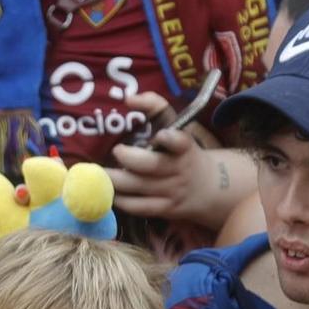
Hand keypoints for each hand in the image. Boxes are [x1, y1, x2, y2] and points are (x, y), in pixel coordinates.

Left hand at [105, 91, 247, 228]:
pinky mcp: (164, 209)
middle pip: (153, 166)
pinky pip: (139, 207)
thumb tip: (129, 99)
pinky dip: (121, 200)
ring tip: (99, 172)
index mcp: (183, 147)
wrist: (209, 187)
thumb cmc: (182, 151)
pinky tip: (107, 191)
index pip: (181, 142)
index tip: (161, 134)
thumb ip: (156, 107)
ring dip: (115, 180)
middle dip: (130, 158)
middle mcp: (178, 169)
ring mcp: (171, 191)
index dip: (172, 139)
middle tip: (116, 150)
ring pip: (140, 187)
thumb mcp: (178, 128)